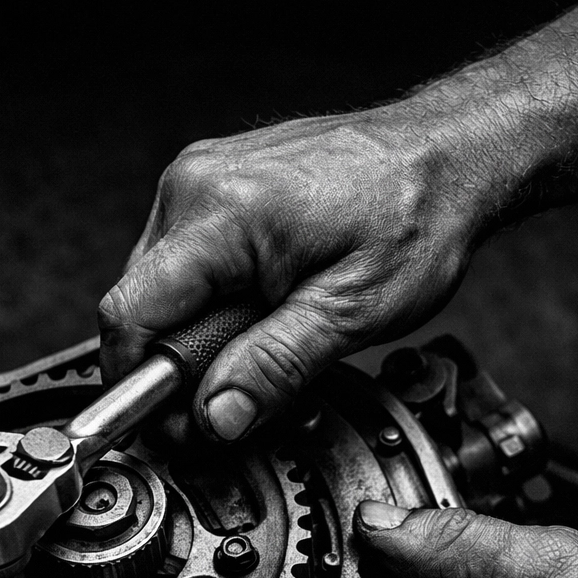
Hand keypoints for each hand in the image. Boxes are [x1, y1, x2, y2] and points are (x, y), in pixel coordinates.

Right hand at [98, 96, 511, 441]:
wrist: (448, 155)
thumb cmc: (416, 215)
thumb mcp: (353, 311)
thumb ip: (277, 367)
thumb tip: (218, 415)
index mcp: (220, 213)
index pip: (129, 313)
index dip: (138, 382)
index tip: (171, 423)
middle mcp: (195, 186)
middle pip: (141, 306)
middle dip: (180, 365)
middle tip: (238, 394)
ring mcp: (203, 179)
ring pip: (162, 288)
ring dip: (201, 333)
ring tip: (266, 338)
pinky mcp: (216, 185)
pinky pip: (187, 262)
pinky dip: (215, 300)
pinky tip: (264, 307)